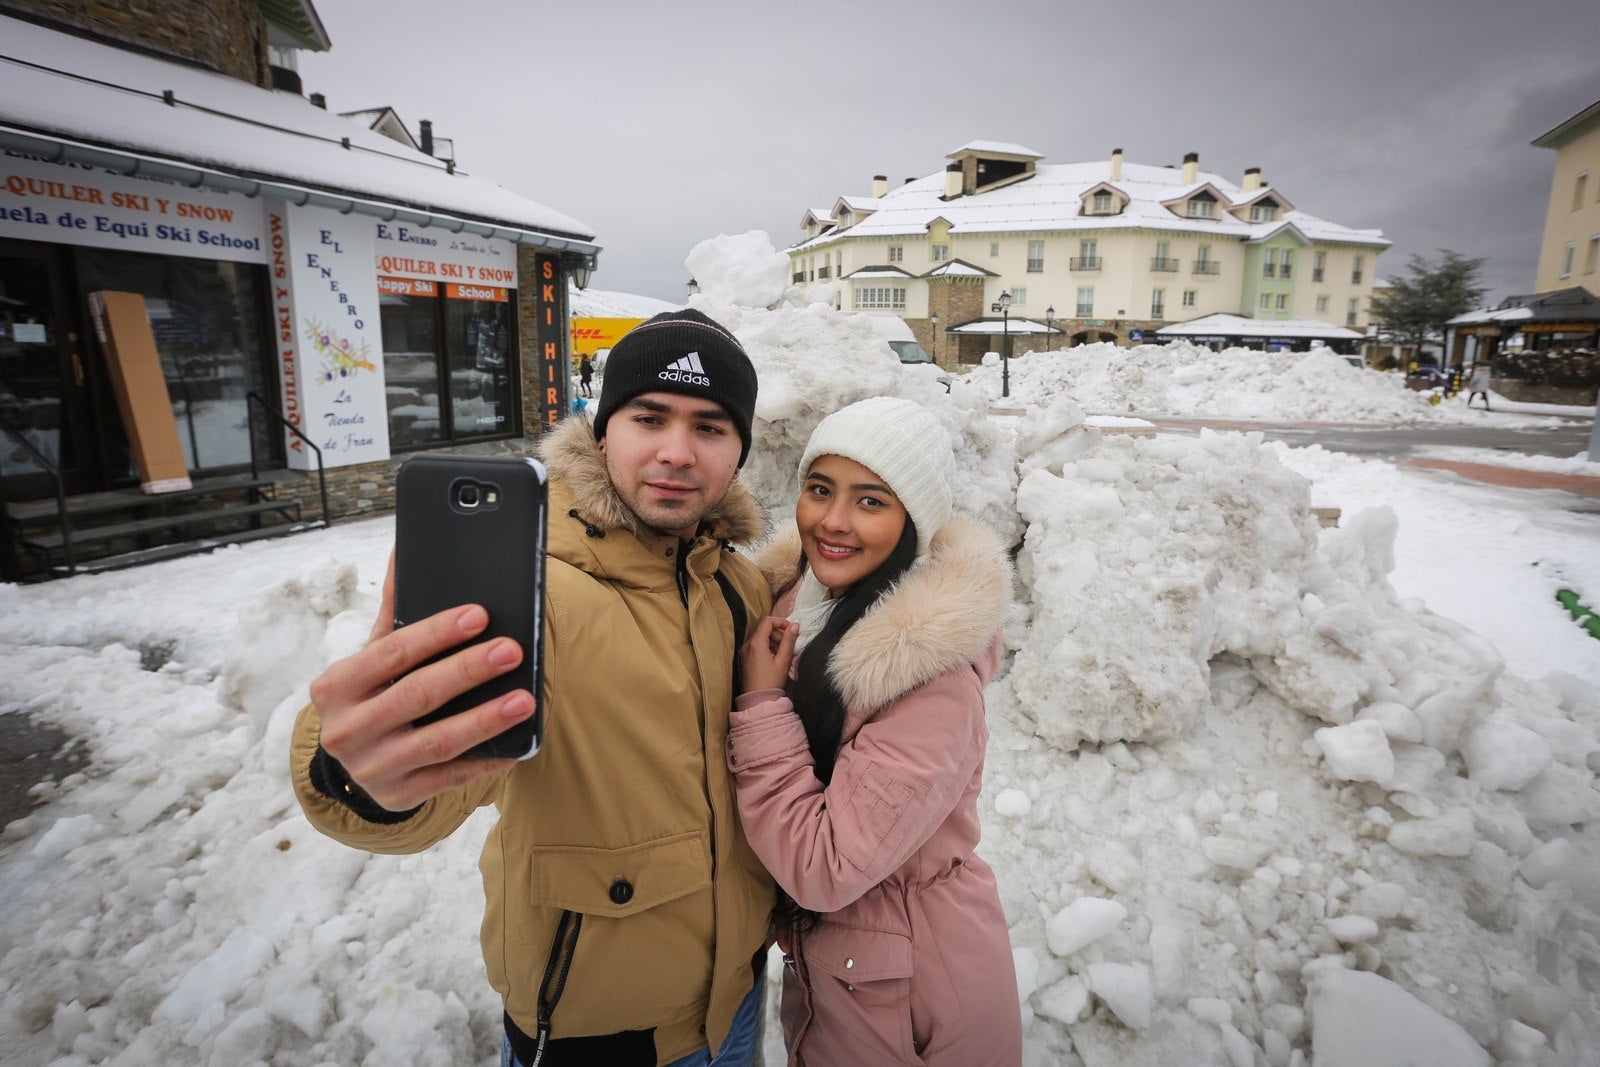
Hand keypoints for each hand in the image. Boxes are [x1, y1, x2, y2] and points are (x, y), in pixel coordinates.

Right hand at [308, 548, 535, 810]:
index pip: (391, 653)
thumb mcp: (370, 658)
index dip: (437, 633)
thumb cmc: (369, 695)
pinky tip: (516, 744)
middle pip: (416, 695)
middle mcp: (347, 730)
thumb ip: (392, 611)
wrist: (350, 762)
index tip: (479, 615)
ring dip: (484, 720)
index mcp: (336, 686)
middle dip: (467, 671)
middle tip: (511, 651)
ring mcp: (372, 768)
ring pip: (436, 742)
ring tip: (524, 700)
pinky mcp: (398, 796)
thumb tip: (402, 551)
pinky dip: (485, 760)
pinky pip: (450, 778)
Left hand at [740, 615, 797, 694]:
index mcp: (756, 643)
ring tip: (783, 655)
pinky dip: (768, 648)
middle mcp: (748, 645)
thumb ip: (789, 640)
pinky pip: (757, 646)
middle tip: (788, 646)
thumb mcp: (784, 660)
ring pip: (761, 637)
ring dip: (774, 641)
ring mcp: (745, 652)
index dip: (781, 622)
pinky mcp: (746, 658)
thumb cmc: (771, 681)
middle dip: (779, 634)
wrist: (758, 700)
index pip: (768, 621)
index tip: (792, 630)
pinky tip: (775, 659)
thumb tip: (795, 626)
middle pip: (765, 629)